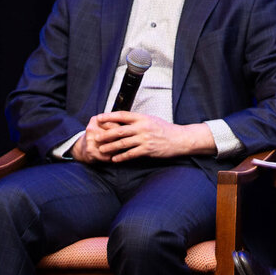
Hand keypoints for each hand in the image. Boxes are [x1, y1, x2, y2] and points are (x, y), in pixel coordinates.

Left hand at [72, 112, 214, 161]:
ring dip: (110, 147)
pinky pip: (131, 154)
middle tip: (95, 138)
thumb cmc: (165, 129)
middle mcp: (143, 127)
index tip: (98, 118)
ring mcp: (145, 139)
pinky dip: (121, 157)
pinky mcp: (148, 150)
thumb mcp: (151, 120)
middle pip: (119, 130)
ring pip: (123, 143)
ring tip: (102, 150)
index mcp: (143, 118)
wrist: (180, 139)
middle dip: (105, 135)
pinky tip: (115, 159)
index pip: (122, 115)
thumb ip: (138, 120)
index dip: (109, 116)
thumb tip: (123, 121)